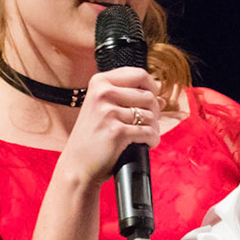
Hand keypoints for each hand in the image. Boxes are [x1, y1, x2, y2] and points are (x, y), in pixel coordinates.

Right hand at [61, 67, 160, 182]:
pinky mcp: (117, 132)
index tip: (149, 102)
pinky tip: (145, 144)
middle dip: (155, 112)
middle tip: (147, 124)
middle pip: (149, 95)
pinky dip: (152, 140)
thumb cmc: (92, 138)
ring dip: (154, 128)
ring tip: (144, 136)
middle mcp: (102, 93)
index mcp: (99, 82)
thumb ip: (130, 99)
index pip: (139, 74)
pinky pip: (149, 132)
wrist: (77, 165)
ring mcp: (108, 112)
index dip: (152, 88)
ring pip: (151, 115)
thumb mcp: (104, 110)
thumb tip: (162, 99)